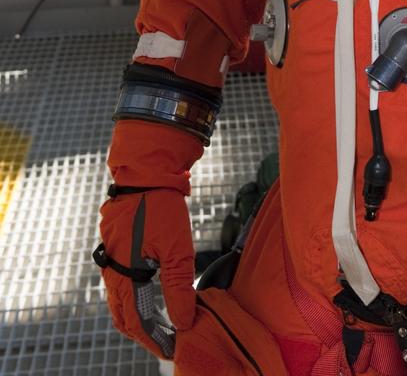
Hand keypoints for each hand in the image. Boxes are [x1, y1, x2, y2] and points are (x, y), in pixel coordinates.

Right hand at [96, 187, 195, 358]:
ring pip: (120, 300)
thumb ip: (179, 288)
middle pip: (123, 316)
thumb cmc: (162, 207)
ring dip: (139, 315)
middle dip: (145, 332)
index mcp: (124, 274)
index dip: (155, 339)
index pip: (137, 321)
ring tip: (163, 322)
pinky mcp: (116, 247)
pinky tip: (152, 294)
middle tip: (167, 340)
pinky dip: (135, 296)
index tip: (172, 349)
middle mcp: (112, 269)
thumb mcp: (178, 249)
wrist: (146, 171)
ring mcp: (111, 257)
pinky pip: (120, 281)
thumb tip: (183, 322)